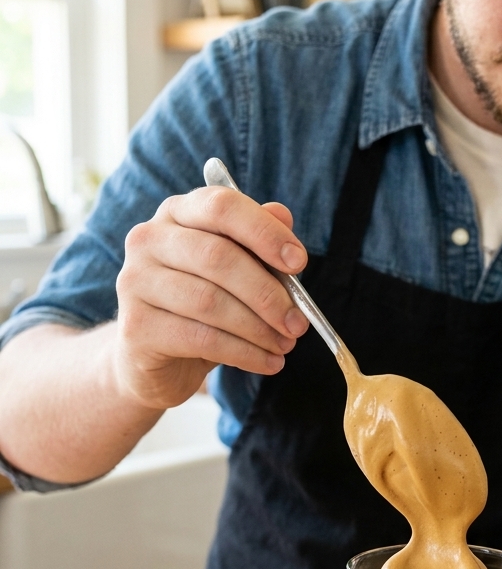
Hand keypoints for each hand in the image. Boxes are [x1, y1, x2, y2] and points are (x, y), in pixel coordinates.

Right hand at [113, 187, 308, 409]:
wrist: (151, 358)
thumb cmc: (200, 307)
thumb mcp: (235, 272)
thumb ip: (257, 243)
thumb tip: (283, 215)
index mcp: (177, 213)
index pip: (222, 206)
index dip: (264, 232)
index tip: (299, 262)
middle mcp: (148, 240)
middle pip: (218, 257)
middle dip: (268, 293)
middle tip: (298, 322)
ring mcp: (135, 282)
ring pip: (210, 301)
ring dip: (259, 328)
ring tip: (285, 344)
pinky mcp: (136, 326)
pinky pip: (201, 338)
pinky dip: (244, 353)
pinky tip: (267, 362)